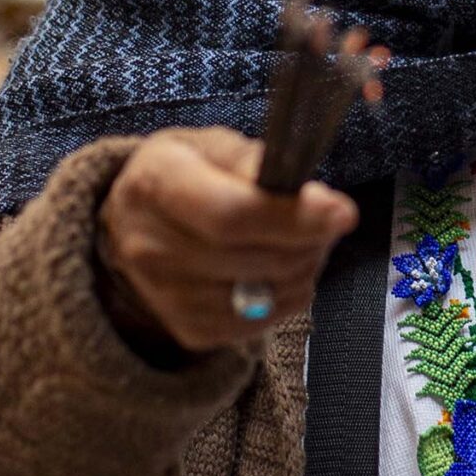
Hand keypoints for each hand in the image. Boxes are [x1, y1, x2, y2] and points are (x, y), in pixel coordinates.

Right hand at [94, 128, 354, 355]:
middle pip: (253, 260)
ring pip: (263, 297)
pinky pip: (258, 324)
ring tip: (303, 242)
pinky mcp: (187, 330)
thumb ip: (259, 164)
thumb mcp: (213, 145)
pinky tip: (282, 271)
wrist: (132, 224)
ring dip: (303, 270)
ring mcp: (164, 296)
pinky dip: (286, 299)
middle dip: (309, 242)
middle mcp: (149, 246)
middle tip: (328, 220)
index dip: (293, 219)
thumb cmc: (187, 173)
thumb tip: (313, 200)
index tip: (342, 213)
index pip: (230, 215)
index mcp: (155, 185)